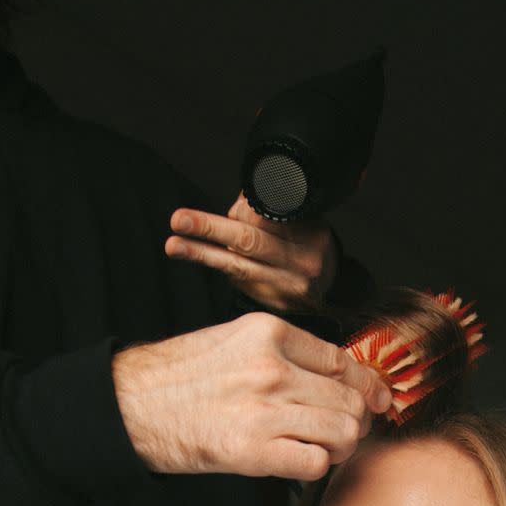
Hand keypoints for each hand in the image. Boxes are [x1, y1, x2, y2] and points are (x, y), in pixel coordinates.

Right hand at [112, 312, 390, 481]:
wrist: (130, 406)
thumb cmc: (180, 377)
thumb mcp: (233, 341)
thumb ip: (285, 352)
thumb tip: (340, 374)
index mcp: (268, 332)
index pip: (342, 361)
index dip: (366, 386)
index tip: (376, 400)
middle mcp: (271, 367)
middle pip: (349, 399)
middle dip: (355, 421)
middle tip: (343, 433)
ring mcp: (263, 409)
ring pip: (342, 431)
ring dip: (339, 446)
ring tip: (321, 448)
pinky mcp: (252, 450)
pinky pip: (316, 462)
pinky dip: (315, 466)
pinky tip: (298, 461)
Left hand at [165, 195, 337, 310]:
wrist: (332, 288)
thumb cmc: (311, 245)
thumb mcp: (307, 220)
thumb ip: (275, 209)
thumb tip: (239, 201)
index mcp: (312, 237)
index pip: (269, 219)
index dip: (240, 211)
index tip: (225, 206)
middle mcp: (300, 265)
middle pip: (250, 242)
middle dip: (211, 228)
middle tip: (180, 220)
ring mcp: (284, 288)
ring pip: (237, 265)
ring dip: (201, 253)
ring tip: (173, 245)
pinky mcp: (270, 304)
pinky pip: (237, 279)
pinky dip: (217, 262)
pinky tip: (196, 252)